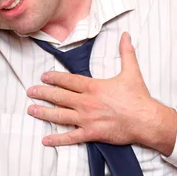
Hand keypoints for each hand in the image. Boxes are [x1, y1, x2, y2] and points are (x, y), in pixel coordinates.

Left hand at [27, 33, 161, 146]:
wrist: (146, 120)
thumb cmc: (138, 97)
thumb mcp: (131, 71)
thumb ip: (126, 52)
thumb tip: (126, 35)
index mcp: (93, 87)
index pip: (68, 81)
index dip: (54, 78)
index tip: (43, 77)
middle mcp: (86, 102)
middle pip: (59, 97)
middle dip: (43, 94)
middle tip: (30, 92)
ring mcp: (87, 119)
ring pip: (60, 116)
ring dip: (44, 113)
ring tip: (31, 110)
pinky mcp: (91, 134)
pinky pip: (71, 137)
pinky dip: (57, 139)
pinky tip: (45, 139)